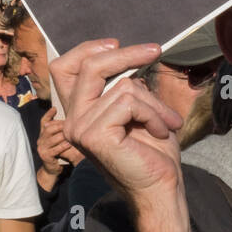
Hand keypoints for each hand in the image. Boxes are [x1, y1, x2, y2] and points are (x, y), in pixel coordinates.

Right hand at [37, 107, 82, 173]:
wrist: (51, 169)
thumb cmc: (57, 153)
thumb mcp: (57, 141)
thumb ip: (59, 132)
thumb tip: (67, 120)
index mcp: (42, 135)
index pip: (43, 122)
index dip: (48, 115)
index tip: (54, 108)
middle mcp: (40, 140)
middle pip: (48, 129)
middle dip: (59, 125)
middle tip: (69, 123)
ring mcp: (41, 148)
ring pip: (52, 138)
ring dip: (63, 135)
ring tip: (71, 133)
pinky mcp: (45, 156)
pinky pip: (56, 149)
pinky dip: (64, 146)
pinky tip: (70, 143)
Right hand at [51, 41, 193, 231]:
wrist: (160, 188)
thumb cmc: (152, 152)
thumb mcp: (137, 108)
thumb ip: (124, 85)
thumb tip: (131, 56)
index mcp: (78, 112)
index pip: (64, 68)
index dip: (87, 49)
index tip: (117, 43)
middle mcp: (72, 119)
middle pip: (89, 66)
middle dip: (126, 54)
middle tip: (156, 50)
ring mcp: (79, 127)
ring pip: (122, 86)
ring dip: (153, 102)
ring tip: (167, 122)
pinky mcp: (93, 135)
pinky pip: (129, 102)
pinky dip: (153, 113)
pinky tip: (161, 131)